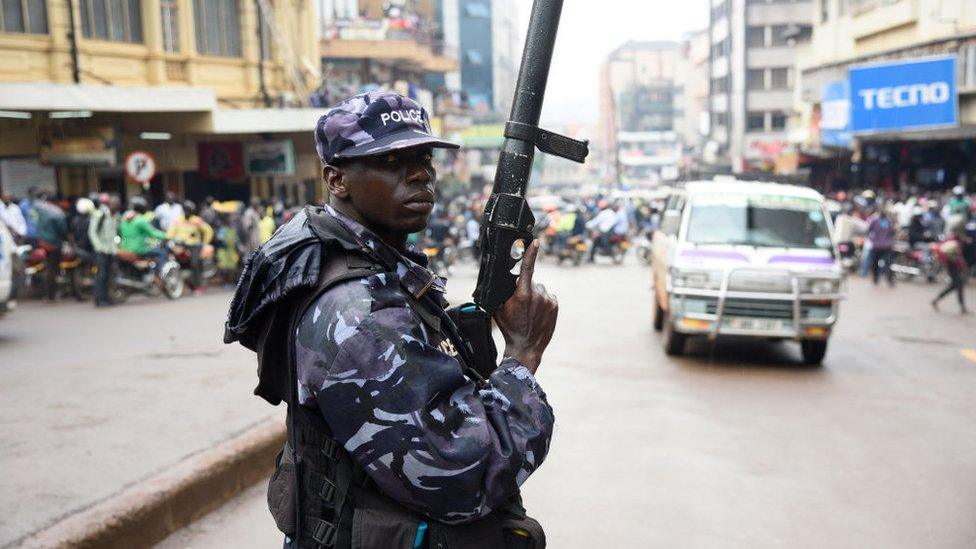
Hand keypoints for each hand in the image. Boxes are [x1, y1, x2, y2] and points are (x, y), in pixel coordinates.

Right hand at [493, 240, 557, 373]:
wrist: (527, 347)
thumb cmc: (510, 328)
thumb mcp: (499, 309)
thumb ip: (502, 293)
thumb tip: (503, 281)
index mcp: (522, 295)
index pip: (527, 269)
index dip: (531, 253)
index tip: (536, 242)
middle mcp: (538, 295)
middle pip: (530, 282)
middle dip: (525, 288)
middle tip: (520, 305)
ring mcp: (548, 300)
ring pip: (539, 289)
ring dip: (535, 295)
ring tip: (529, 311)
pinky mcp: (555, 305)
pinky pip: (547, 296)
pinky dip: (542, 300)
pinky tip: (537, 312)